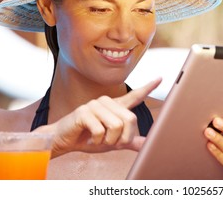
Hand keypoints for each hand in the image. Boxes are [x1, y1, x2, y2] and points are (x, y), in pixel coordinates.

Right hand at [35, 78, 161, 157]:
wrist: (63, 140)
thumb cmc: (88, 139)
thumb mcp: (112, 142)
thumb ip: (129, 141)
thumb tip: (147, 143)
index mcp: (115, 107)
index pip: (134, 96)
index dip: (147, 88)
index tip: (160, 78)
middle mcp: (106, 102)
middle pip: (130, 119)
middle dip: (123, 138)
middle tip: (111, 142)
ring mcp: (95, 105)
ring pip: (116, 126)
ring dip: (108, 140)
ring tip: (98, 139)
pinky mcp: (84, 112)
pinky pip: (100, 131)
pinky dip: (97, 141)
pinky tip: (88, 138)